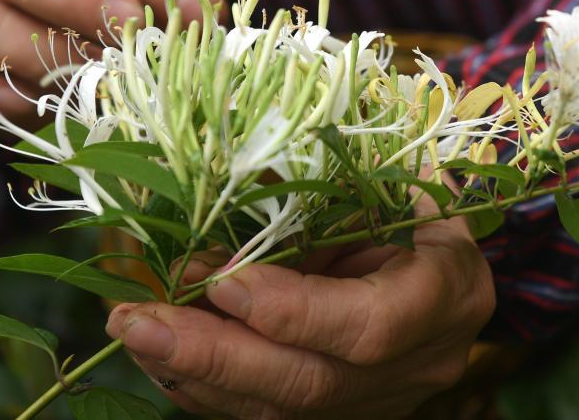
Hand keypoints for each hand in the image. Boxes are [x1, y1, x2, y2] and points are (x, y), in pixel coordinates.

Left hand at [106, 201, 495, 418]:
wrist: (445, 268)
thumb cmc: (416, 206)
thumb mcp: (391, 182)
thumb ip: (329, 190)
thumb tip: (231, 187)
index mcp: (446, 296)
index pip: (370, 327)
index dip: (294, 311)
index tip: (223, 281)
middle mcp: (415, 363)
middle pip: (311, 384)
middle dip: (215, 353)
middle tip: (138, 320)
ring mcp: (376, 398)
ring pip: (279, 410)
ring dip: (194, 370)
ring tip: (132, 330)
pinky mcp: (339, 411)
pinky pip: (262, 411)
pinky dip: (203, 383)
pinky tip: (156, 351)